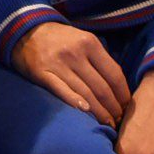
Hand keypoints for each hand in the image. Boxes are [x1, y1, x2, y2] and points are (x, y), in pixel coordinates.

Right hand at [8, 21, 126, 125]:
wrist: (26, 29)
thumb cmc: (59, 38)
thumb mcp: (82, 38)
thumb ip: (99, 57)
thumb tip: (118, 85)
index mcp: (90, 43)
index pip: (114, 74)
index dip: (123, 94)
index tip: (127, 106)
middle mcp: (75, 53)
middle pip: (102, 88)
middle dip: (114, 108)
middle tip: (119, 119)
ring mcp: (59, 64)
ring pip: (86, 94)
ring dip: (99, 113)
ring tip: (107, 123)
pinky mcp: (43, 74)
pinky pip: (62, 91)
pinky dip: (75, 103)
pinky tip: (85, 112)